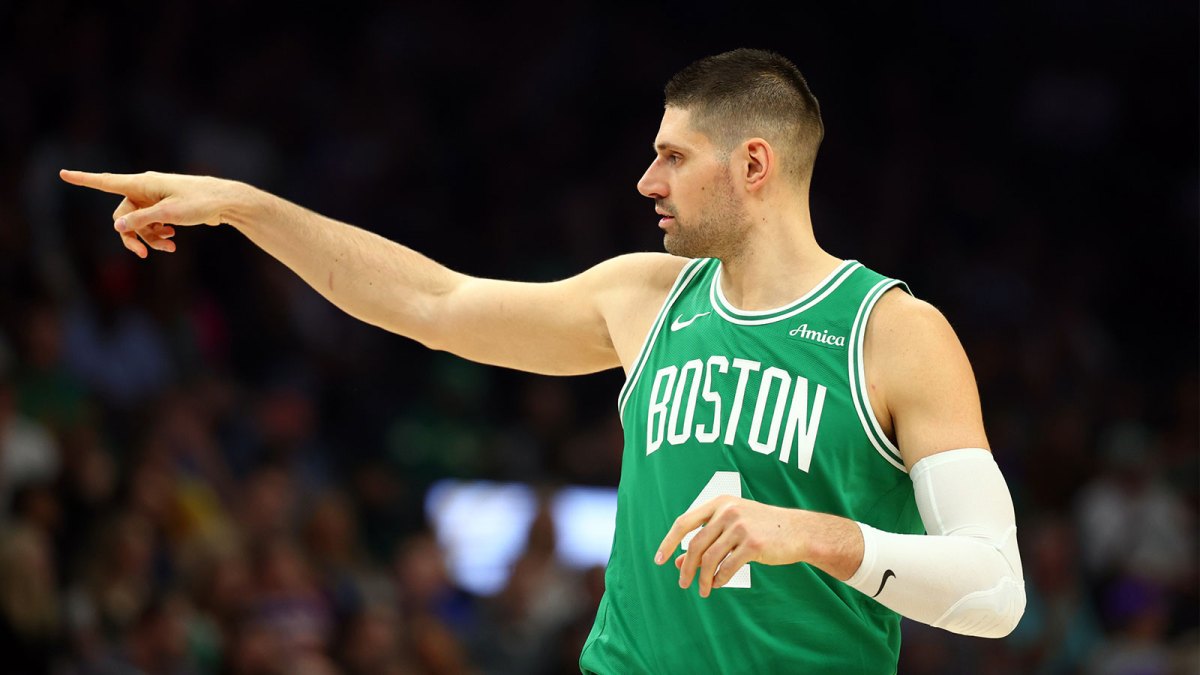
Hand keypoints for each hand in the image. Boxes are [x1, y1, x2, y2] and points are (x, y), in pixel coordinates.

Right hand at [59, 170, 240, 257]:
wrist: (226, 202)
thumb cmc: (199, 202)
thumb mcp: (169, 213)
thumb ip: (141, 220)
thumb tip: (116, 226)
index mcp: (142, 183)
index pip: (106, 182)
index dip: (84, 180)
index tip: (63, 174)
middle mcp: (145, 189)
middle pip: (122, 215)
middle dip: (131, 235)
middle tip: (142, 254)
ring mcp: (155, 199)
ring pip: (139, 224)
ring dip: (149, 238)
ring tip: (169, 247)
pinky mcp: (166, 208)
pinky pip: (152, 225)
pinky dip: (158, 235)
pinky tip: (172, 243)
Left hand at [654, 496, 807, 597]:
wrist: (798, 531)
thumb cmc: (762, 529)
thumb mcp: (732, 529)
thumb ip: (707, 542)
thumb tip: (679, 563)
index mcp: (720, 503)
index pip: (684, 522)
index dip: (669, 542)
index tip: (659, 559)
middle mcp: (728, 511)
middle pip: (695, 544)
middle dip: (687, 567)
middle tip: (683, 584)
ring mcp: (740, 526)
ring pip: (710, 558)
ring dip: (703, 578)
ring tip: (703, 590)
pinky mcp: (753, 544)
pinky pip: (727, 567)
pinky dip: (720, 579)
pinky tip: (719, 584)